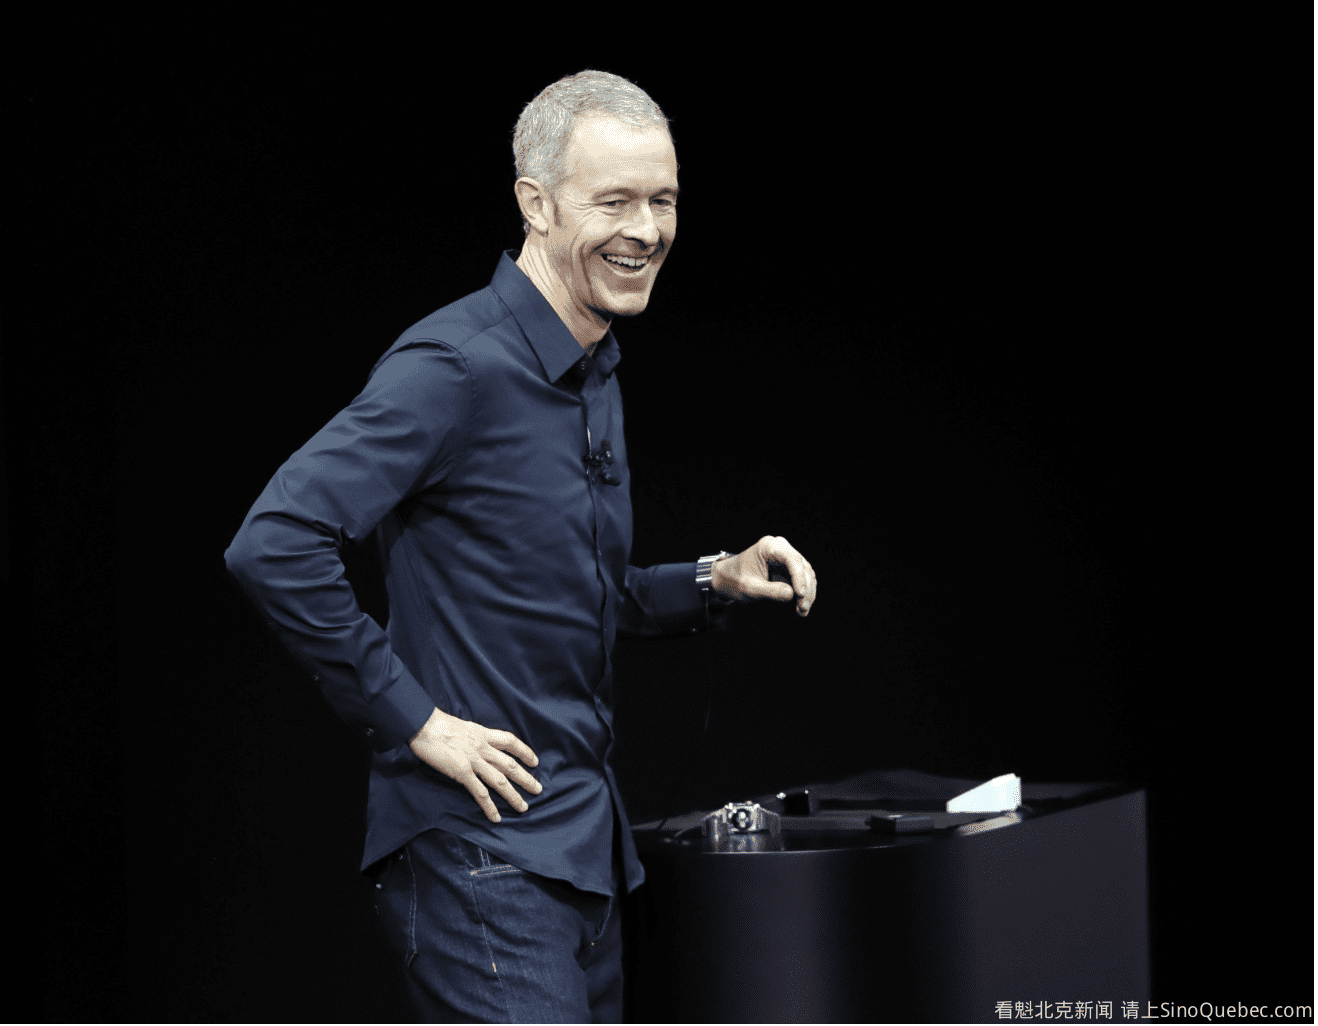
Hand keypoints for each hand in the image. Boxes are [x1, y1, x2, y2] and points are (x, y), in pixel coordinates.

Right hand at [408, 707, 541, 822]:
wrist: (423, 725)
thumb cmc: (437, 724)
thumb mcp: (463, 726)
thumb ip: (473, 737)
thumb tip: (477, 743)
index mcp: (482, 734)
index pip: (510, 741)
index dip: (525, 751)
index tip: (534, 761)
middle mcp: (482, 748)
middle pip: (510, 764)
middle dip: (526, 778)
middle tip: (538, 789)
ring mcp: (473, 761)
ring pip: (500, 781)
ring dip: (513, 796)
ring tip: (524, 807)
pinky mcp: (462, 773)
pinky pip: (480, 793)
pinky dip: (490, 806)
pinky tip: (496, 817)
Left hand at [710, 535, 816, 616]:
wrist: (726, 579)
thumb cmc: (734, 579)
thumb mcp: (749, 588)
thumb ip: (770, 591)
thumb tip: (792, 594)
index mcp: (769, 546)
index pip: (792, 559)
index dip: (799, 577)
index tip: (800, 595)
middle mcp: (780, 548)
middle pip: (802, 567)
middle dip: (805, 589)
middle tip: (803, 608)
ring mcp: (785, 557)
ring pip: (805, 574)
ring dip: (807, 593)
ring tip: (803, 610)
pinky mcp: (788, 568)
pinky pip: (801, 579)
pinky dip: (804, 593)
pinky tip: (801, 607)